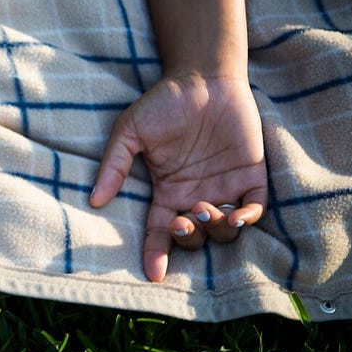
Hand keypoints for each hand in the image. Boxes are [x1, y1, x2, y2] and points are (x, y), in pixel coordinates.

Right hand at [89, 72, 267, 281]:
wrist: (204, 77)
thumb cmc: (164, 102)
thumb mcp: (130, 132)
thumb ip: (114, 165)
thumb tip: (95, 200)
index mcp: (166, 191)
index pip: (159, 232)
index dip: (155, 254)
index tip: (153, 274)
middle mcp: (194, 196)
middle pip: (194, 237)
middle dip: (189, 239)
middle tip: (185, 219)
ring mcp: (224, 187)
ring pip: (225, 230)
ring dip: (216, 229)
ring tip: (207, 210)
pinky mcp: (251, 175)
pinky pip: (256, 209)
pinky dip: (248, 218)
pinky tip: (237, 214)